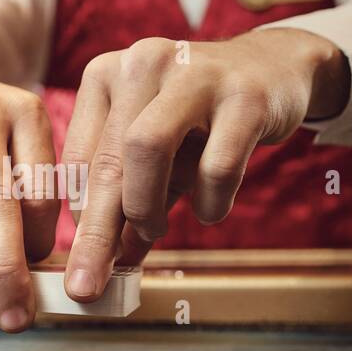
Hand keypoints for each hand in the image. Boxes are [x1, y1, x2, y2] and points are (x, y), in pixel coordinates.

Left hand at [61, 28, 348, 301]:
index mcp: (106, 75)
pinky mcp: (245, 96)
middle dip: (95, 234)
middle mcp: (142, 63)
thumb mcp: (156, 156)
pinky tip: (209, 209)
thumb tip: (106, 266)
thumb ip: (130, 202)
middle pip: (107, 159)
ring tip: (154, 231)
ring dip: (145, 207)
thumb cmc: (199, 123)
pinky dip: (210, 202)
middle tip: (88, 286)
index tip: (83, 259)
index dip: (78, 218)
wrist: (273, 70)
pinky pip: (216, 166)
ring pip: (147, 148)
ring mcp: (193, 75)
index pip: (79, 158)